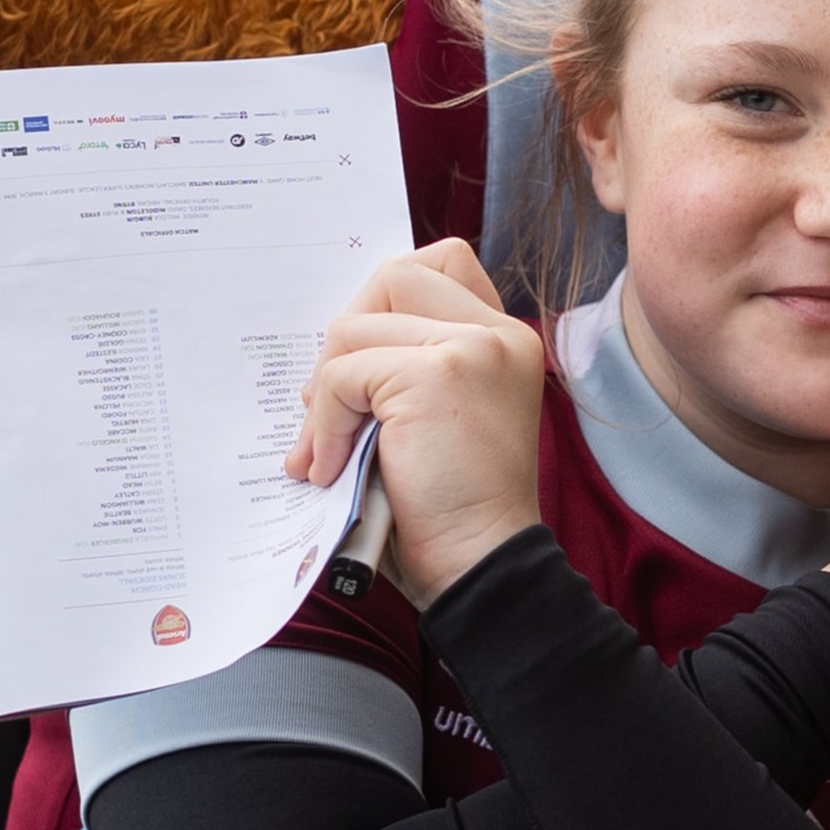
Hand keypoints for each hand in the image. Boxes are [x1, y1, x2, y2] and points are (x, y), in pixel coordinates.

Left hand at [288, 240, 552, 604]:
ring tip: (326, 452)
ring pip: (355, 327)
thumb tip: (338, 346)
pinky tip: (333, 468)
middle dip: (345, 339)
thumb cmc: (455, 509)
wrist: (481, 564)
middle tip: (330, 406)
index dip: (386, 302)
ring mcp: (469, 348)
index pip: (439, 265)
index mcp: (505, 339)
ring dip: (324, 396)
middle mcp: (497, 333)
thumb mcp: (444, 417)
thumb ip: (415, 366)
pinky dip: (325, 425)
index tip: (362, 366)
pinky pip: (342, 376)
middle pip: (393, 277)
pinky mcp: (433, 375)